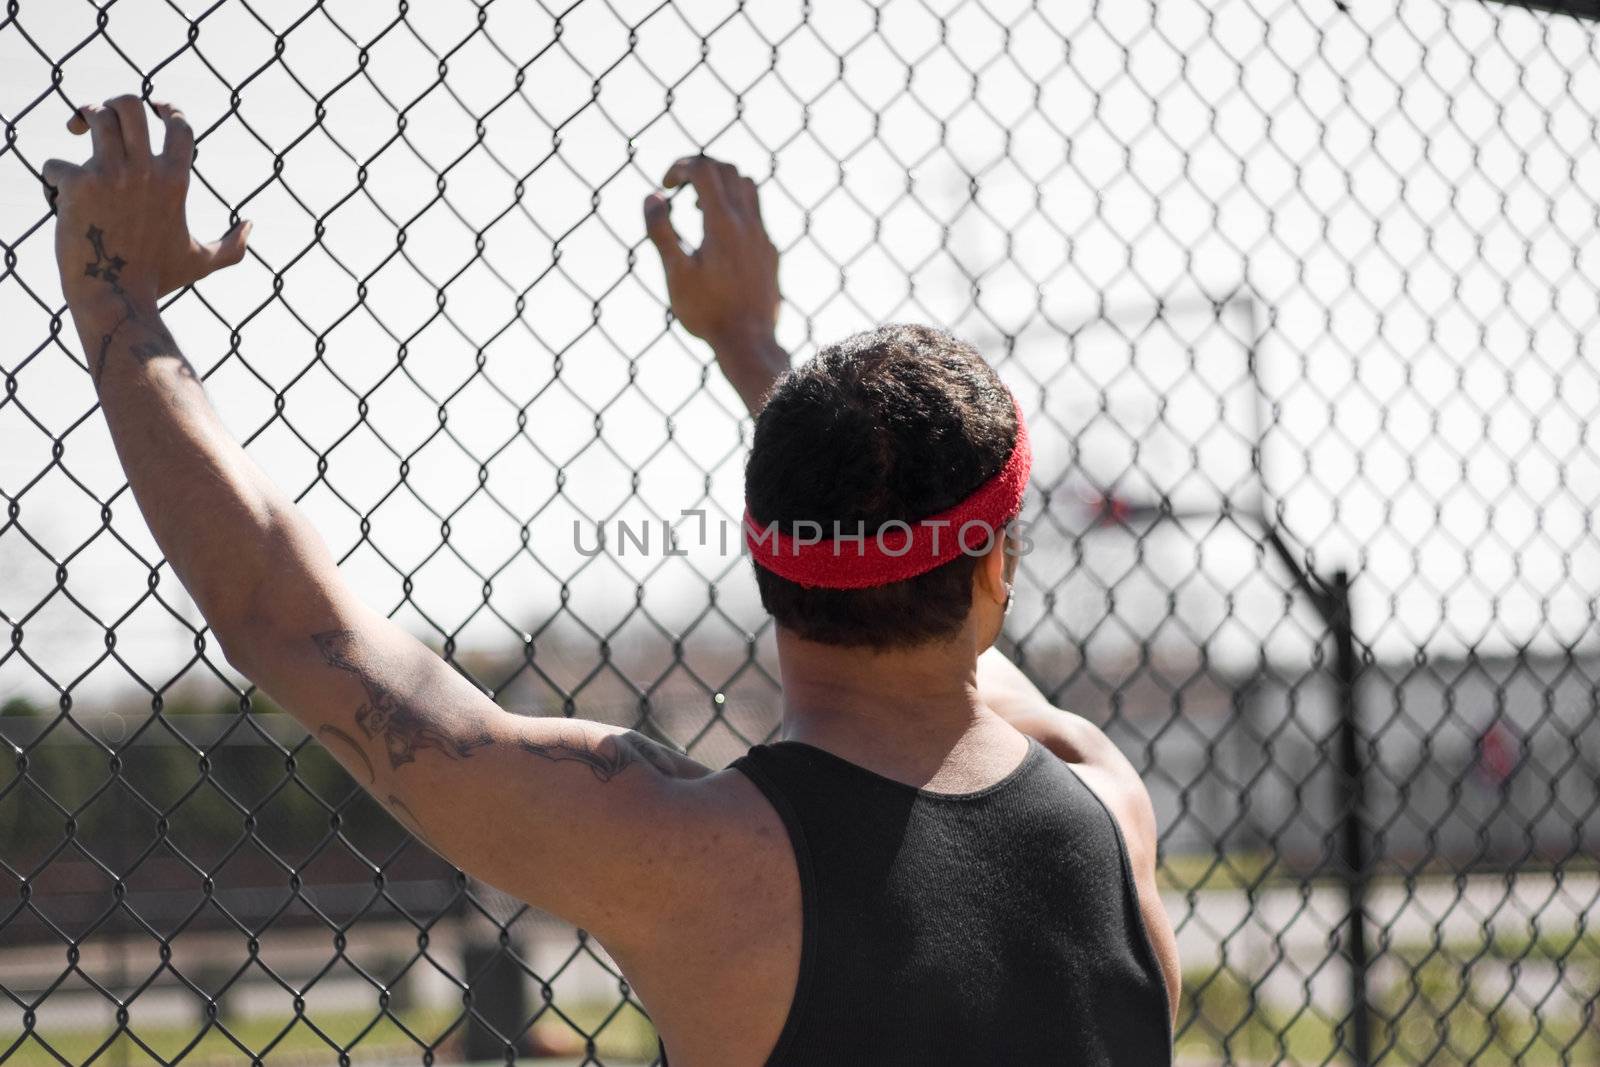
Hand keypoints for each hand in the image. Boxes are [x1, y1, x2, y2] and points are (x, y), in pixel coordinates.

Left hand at [44, 95, 249, 312]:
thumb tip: (250, 226)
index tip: (156, 105)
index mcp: (175, 181)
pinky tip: (58, 196)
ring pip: (96, 117)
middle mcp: (145, 171)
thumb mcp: (201, 262)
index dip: (167, 108)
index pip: (178, 125)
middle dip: (114, 103)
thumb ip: (232, 245)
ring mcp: (110, 175)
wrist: (118, 297)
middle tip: (103, 117)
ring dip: (84, 118)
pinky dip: (54, 176)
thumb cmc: (157, 279)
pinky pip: (56, 164)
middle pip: (130, 105)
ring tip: (77, 130)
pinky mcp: (77, 186)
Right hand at [644, 156, 785, 412]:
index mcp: (722, 224)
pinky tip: (718, 234)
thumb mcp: (675, 273)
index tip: (665, 185)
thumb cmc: (707, 312)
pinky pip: (756, 213)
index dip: (681, 166)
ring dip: (721, 184)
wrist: (749, 342)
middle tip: (679, 187)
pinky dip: (736, 206)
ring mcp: (763, 236)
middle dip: (700, 169)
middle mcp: (748, 223)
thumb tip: (653, 196)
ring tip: (698, 206)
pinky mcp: (770, 251)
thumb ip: (661, 231)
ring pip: (748, 186)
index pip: (704, 169)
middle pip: (728, 170)